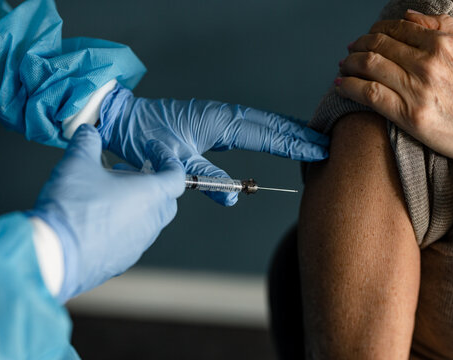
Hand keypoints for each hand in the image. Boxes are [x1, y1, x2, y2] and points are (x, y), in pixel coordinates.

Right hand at [31, 125, 184, 301]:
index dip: (167, 159)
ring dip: (135, 203)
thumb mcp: (78, 163)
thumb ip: (87, 142)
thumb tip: (89, 132)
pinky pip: (131, 238)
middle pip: (165, 198)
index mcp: (152, 196)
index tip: (152, 150)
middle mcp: (152, 222)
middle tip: (125, 171)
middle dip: (150, 182)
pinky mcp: (123, 260)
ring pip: (148, 220)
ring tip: (106, 192)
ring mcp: (139, 244)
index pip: (177, 176)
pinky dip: (122, 224)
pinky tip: (96, 218)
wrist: (55, 255)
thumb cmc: (73, 209)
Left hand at [97, 83, 328, 205]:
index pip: (264, 133)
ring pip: (262, 121)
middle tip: (327, 142)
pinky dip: (270, 129)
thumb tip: (234, 198)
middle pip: (270, 123)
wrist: (125, 119)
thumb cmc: (144, 137)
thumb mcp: (173, 161)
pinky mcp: (215, 121)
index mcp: (218, 122)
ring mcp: (220, 116)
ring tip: (312, 138)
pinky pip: (251, 124)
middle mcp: (223, 115)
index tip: (318, 149)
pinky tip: (278, 134)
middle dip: (299, 133)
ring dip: (288, 129)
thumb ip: (204, 178)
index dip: (293, 142)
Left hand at [335, 11, 452, 172]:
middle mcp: (426, 63)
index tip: (367, 37)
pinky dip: (349, 88)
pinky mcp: (409, 115)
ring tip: (343, 67)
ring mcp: (416, 89)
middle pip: (377, 46)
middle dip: (357, 46)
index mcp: (442, 44)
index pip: (396, 29)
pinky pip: (369, 95)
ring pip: (369, 66)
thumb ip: (443, 27)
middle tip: (349, 51)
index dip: (374, 31)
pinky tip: (341, 87)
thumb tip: (409, 16)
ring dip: (349, 65)